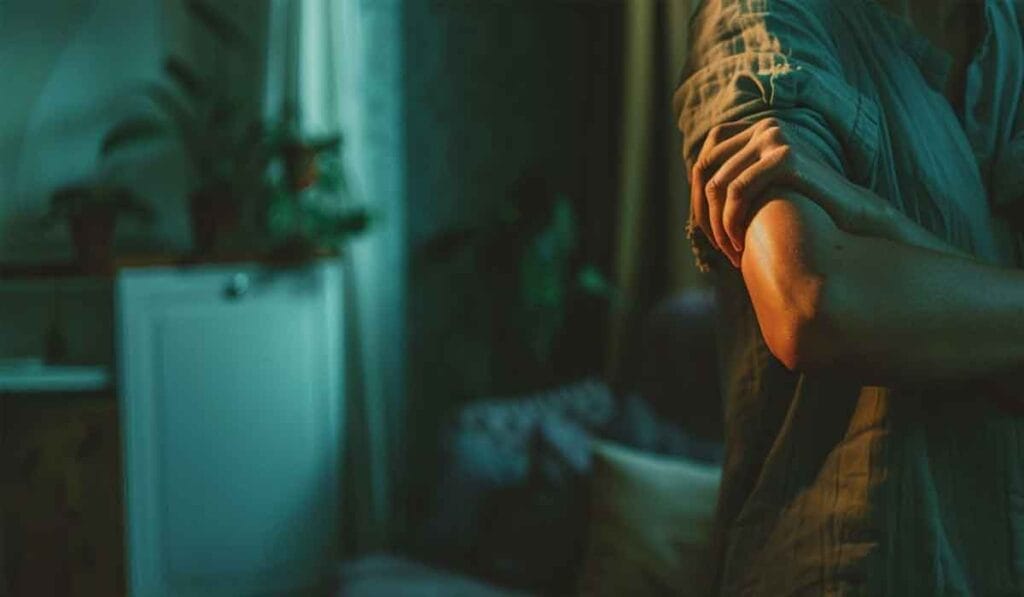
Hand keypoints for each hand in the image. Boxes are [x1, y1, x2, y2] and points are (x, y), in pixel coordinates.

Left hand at [689, 118, 881, 266]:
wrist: (854, 215)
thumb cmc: (809, 206)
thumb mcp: (768, 188)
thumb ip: (739, 180)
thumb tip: (696, 192)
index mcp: (757, 130)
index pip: (705, 159)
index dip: (696, 197)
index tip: (707, 230)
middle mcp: (764, 126)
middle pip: (706, 170)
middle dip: (704, 212)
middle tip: (716, 245)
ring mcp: (775, 137)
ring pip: (718, 184)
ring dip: (717, 224)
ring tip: (730, 251)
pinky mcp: (785, 156)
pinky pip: (738, 190)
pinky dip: (731, 220)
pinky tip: (740, 243)